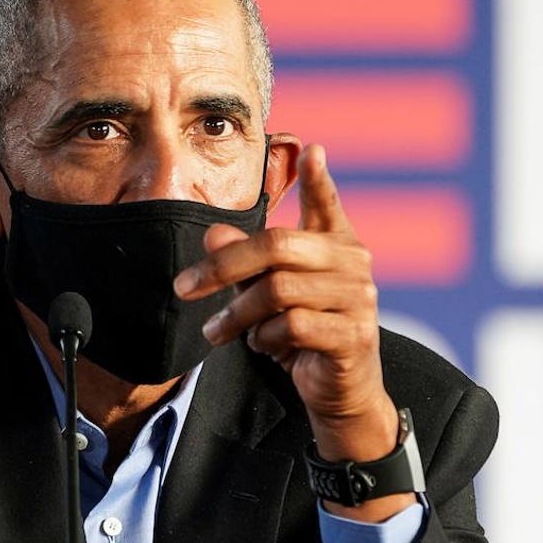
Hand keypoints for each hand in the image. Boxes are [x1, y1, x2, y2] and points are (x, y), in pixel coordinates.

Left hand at [173, 144, 414, 520]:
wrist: (340, 395)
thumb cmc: (305, 335)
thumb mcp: (269, 296)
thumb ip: (246, 263)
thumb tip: (213, 233)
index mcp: (337, 246)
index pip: (328, 205)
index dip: (320, 179)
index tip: (311, 148)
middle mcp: (353, 264)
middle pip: (277, 246)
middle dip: (223, 265)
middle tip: (184, 287)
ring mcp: (358, 299)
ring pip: (277, 291)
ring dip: (238, 314)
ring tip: (222, 331)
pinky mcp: (353, 335)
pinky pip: (291, 326)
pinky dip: (264, 338)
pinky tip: (264, 346)